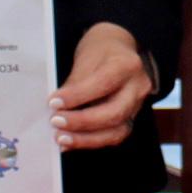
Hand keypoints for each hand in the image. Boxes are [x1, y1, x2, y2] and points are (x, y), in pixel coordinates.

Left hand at [48, 22, 152, 151]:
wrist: (119, 50)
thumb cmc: (101, 51)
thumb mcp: (86, 56)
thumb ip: (75, 83)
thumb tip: (57, 107)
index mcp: (128, 65)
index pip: (103, 84)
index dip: (77, 96)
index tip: (54, 102)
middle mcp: (138, 87)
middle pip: (114, 113)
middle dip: (81, 121)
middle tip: (56, 121)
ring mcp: (137, 106)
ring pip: (116, 131)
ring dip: (85, 139)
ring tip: (61, 137)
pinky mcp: (130, 119)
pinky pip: (112, 136)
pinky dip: (90, 141)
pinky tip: (71, 141)